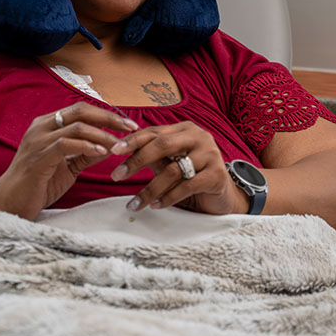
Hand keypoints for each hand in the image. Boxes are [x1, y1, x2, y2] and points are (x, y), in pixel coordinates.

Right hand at [0, 102, 137, 219]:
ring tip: (119, 144)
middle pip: (80, 111)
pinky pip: (66, 145)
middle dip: (109, 117)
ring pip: (76, 127)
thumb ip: (87, 153)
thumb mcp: (68, 166)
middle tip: (131, 127)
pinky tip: (102, 152)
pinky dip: (87, 146)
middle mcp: (41, 127)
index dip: (106, 114)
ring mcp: (37, 141)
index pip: (81, 110)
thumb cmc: (38, 184)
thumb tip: (112, 145)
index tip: (128, 124)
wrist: (9, 203)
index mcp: (47, 125)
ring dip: (102, 134)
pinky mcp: (38, 157)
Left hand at [108, 121, 250, 214]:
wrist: (222, 197)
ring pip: (172, 170)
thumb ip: (152, 156)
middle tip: (116, 176)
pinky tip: (156, 206)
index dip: (132, 140)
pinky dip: (168, 198)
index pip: (154, 131)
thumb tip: (121, 154)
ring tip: (135, 204)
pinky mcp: (217, 174)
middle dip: (136, 161)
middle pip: (162, 145)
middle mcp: (199, 137)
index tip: (113, 151)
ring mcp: (210, 154)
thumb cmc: (191, 177)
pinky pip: (186, 186)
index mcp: (184, 129)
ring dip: (150, 189)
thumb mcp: (170, 164)